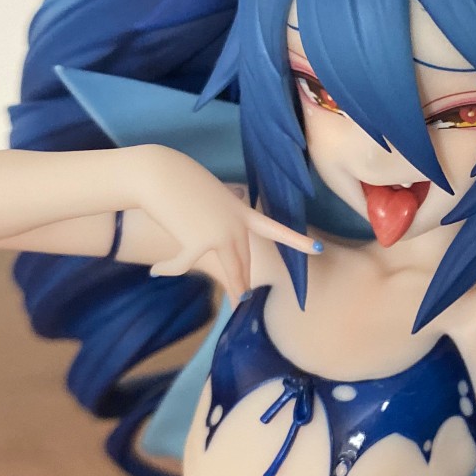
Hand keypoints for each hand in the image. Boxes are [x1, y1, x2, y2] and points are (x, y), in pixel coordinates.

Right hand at [137, 148, 319, 297]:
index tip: (319, 249)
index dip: (298, 241)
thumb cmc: (179, 181)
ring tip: (236, 302)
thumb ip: (220, 215)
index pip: (275, 228)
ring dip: (234, 288)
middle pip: (244, 262)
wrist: (159, 174)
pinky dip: (168, 268)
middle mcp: (236, 227)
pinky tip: (157, 270)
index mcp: (242, 212)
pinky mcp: (197, 244)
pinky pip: (183, 265)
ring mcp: (219, 237)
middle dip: (244, 282)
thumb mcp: (210, 196)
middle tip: (245, 300)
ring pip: (232, 271)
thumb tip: (218, 228)